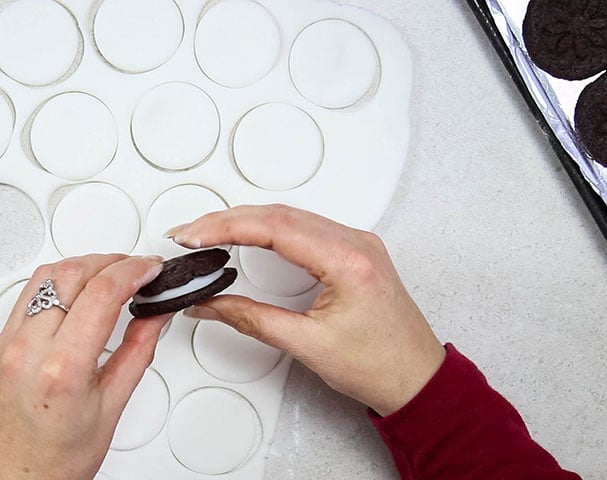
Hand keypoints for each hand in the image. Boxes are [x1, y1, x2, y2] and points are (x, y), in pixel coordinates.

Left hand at [0, 254, 170, 479]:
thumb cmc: (54, 462)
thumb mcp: (112, 406)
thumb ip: (138, 351)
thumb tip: (154, 316)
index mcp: (62, 367)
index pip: (102, 291)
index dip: (133, 270)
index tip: (151, 268)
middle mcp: (26, 349)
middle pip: (72, 272)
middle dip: (112, 261)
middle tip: (137, 270)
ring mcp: (6, 344)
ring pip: (45, 275)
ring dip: (83, 265)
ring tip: (110, 275)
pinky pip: (28, 294)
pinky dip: (59, 281)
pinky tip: (78, 291)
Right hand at [171, 205, 445, 415]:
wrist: (416, 379)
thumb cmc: (381, 365)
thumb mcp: (308, 345)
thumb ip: (253, 319)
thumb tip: (213, 305)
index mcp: (348, 261)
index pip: (275, 227)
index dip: (226, 227)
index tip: (195, 234)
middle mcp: (356, 244)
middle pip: (280, 214)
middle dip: (228, 220)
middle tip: (190, 233)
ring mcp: (357, 244)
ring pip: (291, 216)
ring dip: (247, 221)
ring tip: (210, 232)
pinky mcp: (354, 252)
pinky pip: (305, 227)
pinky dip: (270, 228)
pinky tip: (250, 233)